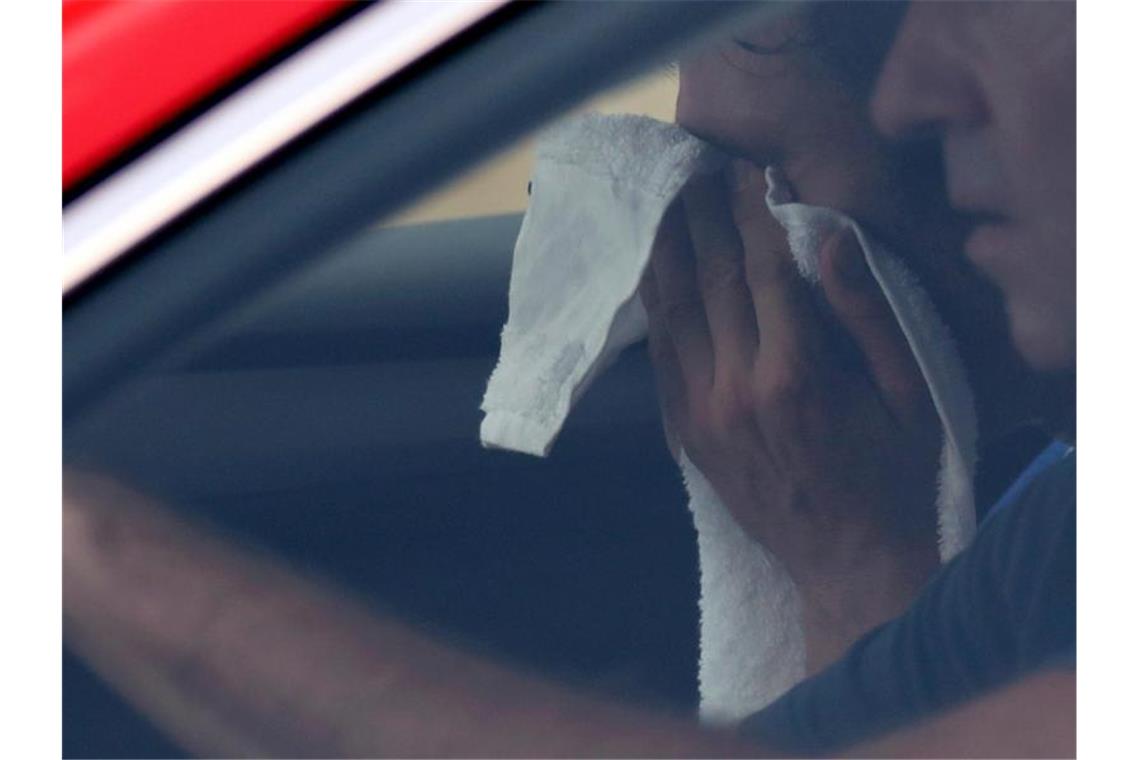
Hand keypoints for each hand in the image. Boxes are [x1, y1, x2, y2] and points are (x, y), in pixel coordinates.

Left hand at [639, 162, 941, 671]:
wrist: (851, 563)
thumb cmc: (893, 474)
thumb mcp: (907, 394)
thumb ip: (866, 314)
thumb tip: (830, 239)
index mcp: (795, 374)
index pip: (760, 268)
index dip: (748, 212)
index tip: (741, 169)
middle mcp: (736, 389)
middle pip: (707, 281)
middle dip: (699, 217)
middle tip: (691, 169)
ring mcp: (703, 414)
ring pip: (671, 314)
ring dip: (665, 252)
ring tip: (660, 203)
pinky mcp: (687, 435)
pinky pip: (661, 357)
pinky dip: (656, 308)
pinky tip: (654, 273)